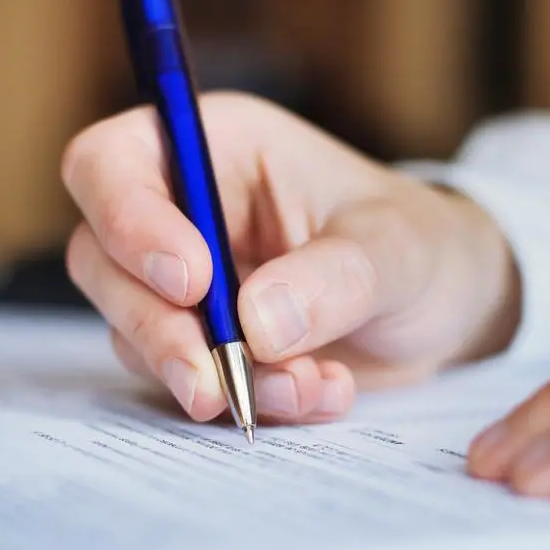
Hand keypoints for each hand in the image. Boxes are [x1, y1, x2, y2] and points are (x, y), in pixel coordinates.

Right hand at [61, 92, 519, 424]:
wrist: (447, 307)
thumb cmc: (420, 245)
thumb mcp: (396, 248)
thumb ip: (333, 277)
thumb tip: (255, 325)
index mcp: (218, 149)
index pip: (111, 164)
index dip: (128, 221)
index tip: (192, 282)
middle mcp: (187, 211)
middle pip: (102, 261)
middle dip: (156, 328)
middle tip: (214, 377)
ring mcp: (189, 285)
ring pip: (135, 332)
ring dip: (209, 375)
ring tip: (306, 388)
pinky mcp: (206, 344)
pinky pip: (188, 380)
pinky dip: (248, 400)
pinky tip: (318, 396)